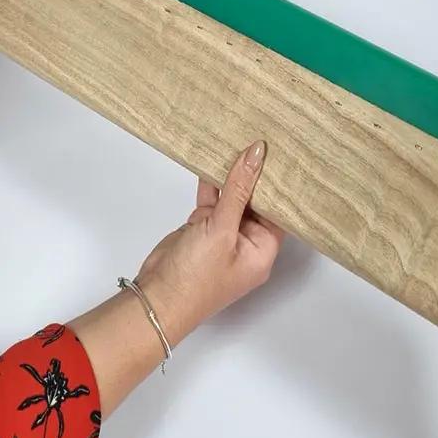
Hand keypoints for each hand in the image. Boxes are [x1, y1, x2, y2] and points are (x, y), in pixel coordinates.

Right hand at [135, 140, 285, 346]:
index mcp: (262, 250)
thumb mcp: (221, 229)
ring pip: (231, 199)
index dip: (278, 185)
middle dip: (253, 176)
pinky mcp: (202, 230)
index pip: (278, 212)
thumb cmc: (196, 277)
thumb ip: (238, 189)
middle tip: (259, 140)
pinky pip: (212, 202)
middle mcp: (246, 243)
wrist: (157, 297)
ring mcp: (223, 236)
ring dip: (230, 177)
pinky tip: (211, 160)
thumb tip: (257, 154)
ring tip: (236, 141)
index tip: (281, 154)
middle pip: (255, 203)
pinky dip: (210, 185)